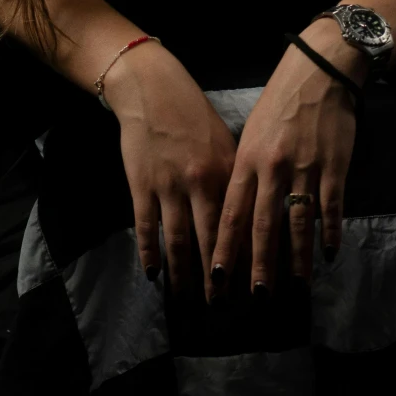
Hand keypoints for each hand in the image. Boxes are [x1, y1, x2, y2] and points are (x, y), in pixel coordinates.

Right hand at [102, 43, 240, 298]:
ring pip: (180, 241)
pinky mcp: (142, 186)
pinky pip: (147, 228)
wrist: (153, 89)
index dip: (247, 256)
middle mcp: (201, 182)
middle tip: (222, 306)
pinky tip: (154, 275)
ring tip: (188, 300)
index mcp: (228, 171)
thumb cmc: (194, 117)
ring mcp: (169, 186)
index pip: (241, 223)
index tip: (254, 284)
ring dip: (185, 275)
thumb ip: (235, 181)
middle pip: (212, 240)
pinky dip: (150, 254)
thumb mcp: (226, 144)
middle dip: (218, 277)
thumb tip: (250, 216)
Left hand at [208, 30, 363, 297]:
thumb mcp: (250, 135)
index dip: (224, 248)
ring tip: (295, 285)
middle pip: (263, 225)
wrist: (317, 72)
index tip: (216, 277)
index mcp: (246, 160)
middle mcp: (272, 168)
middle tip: (255, 296)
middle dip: (258, 264)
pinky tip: (328, 255)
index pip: (231, 213)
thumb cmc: (278, 104)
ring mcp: (305, 168)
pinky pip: (331, 207)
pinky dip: (330, 233)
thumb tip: (236, 215)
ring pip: (298, 222)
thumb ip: (244, 174)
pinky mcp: (334, 166)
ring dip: (297, 258)